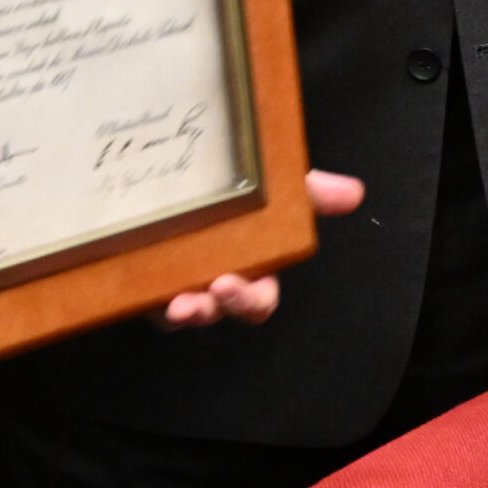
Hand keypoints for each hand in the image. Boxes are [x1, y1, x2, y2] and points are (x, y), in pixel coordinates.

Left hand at [158, 170, 366, 328]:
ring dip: (180, 311)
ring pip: (179, 312)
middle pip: (219, 309)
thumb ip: (311, 192)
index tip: (230, 284)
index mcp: (251, 267)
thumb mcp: (277, 187)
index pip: (257, 298)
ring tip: (173, 302)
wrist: (178, 175)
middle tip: (208, 291)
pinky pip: (139, 297)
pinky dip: (139, 294)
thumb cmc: (240, 192)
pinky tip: (134, 283)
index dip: (249, 299)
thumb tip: (353, 192)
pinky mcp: (142, 277)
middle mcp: (214, 281)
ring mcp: (177, 281)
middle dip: (213, 308)